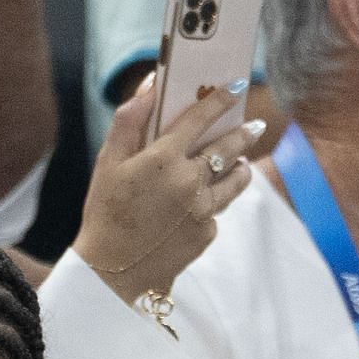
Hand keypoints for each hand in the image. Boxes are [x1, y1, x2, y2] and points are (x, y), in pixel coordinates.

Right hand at [72, 74, 261, 300]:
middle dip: (245, 133)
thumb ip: (129, 120)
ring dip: (242, 168)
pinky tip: (198, 208)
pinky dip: (211, 205)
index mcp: (162, 158)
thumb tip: (151, 85)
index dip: (222, 98)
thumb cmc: (105, 212)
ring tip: (243, 165)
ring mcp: (202, 208)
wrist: (112, 272)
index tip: (238, 86)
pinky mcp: (207, 232)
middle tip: (254, 126)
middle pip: (230, 147)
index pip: (201, 117)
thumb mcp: (107, 162)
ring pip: (236, 180)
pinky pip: (216, 211)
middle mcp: (189, 180)